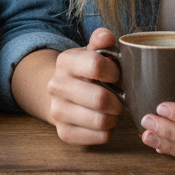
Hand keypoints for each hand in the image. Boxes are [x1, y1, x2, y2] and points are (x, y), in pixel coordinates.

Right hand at [46, 27, 123, 145]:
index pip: (96, 65)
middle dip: (118, 100)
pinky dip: (108, 130)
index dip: (115, 72)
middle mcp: (56, 86)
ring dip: (114, 117)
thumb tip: (107, 36)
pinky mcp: (64, 133)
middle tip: (118, 98)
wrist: (59, 94)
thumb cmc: (84, 72)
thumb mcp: (90, 52)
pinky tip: (102, 120)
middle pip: (100, 99)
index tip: (117, 76)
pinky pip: (100, 137)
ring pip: (102, 121)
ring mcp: (57, 111)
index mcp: (65, 61)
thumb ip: (101, 42)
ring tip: (111, 109)